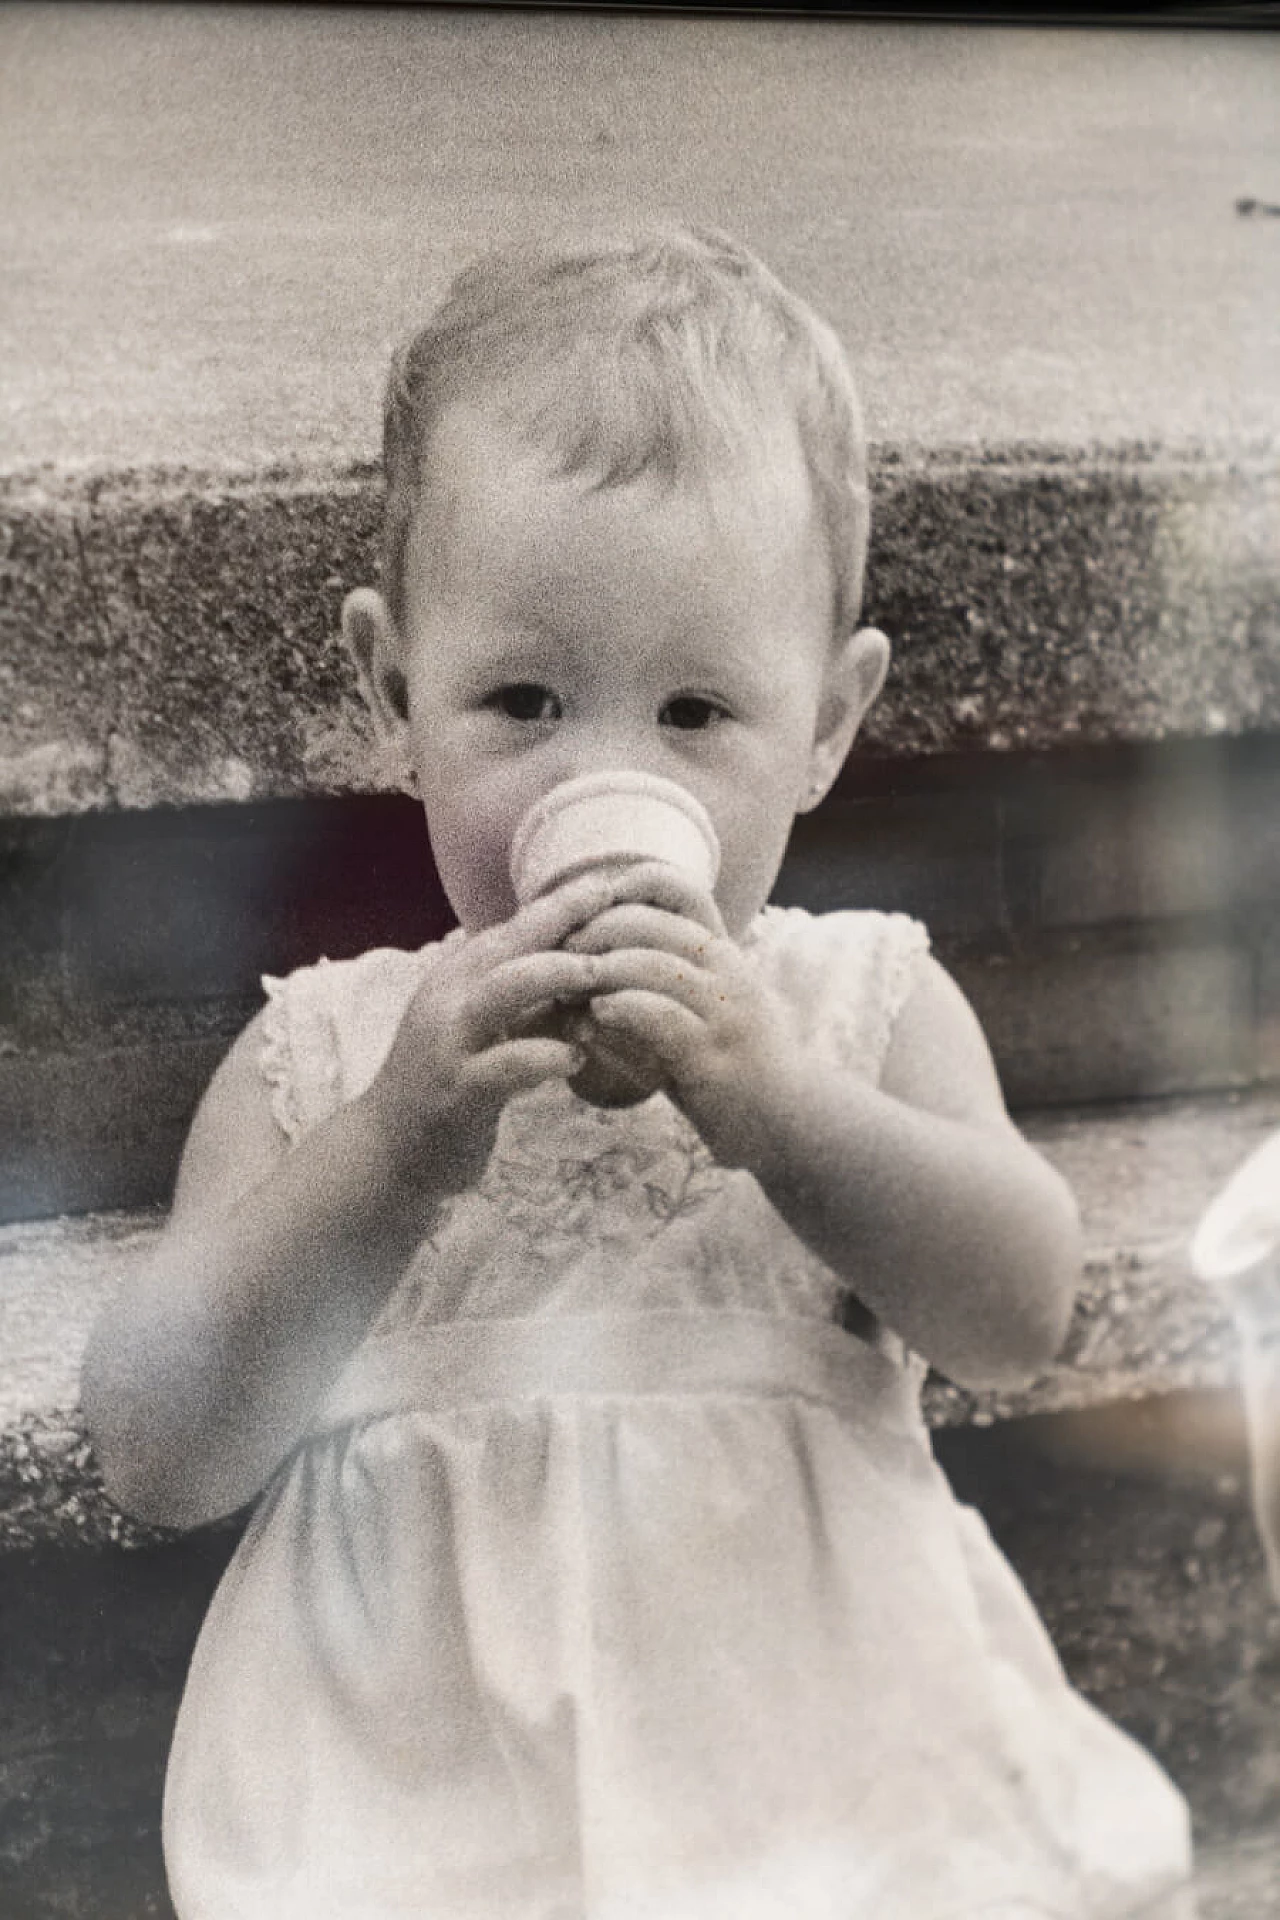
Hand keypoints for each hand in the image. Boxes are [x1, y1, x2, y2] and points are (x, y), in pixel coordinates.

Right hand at [364, 869, 641, 1197]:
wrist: (386, 1151)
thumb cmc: (447, 1083)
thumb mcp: (485, 1029)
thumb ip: (528, 999)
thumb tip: (591, 967)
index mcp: (456, 979)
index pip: (513, 928)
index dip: (562, 904)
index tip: (611, 883)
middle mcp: (448, 1000)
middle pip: (508, 944)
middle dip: (562, 919)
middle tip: (617, 905)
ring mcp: (449, 1044)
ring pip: (502, 991)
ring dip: (554, 975)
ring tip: (599, 974)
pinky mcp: (457, 1092)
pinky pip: (505, 1065)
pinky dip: (544, 1056)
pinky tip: (576, 1057)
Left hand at [564, 870, 797, 1165]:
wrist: (788, 1123)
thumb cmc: (731, 1067)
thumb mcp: (699, 1013)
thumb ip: (655, 986)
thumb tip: (584, 971)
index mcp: (722, 953)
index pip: (678, 888)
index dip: (627, 885)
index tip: (586, 912)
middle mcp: (728, 971)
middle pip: (650, 922)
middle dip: (594, 933)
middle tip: (558, 956)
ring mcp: (725, 1012)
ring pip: (651, 965)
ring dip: (599, 972)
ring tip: (567, 990)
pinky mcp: (713, 1056)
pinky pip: (659, 1016)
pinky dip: (619, 1009)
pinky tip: (592, 1020)